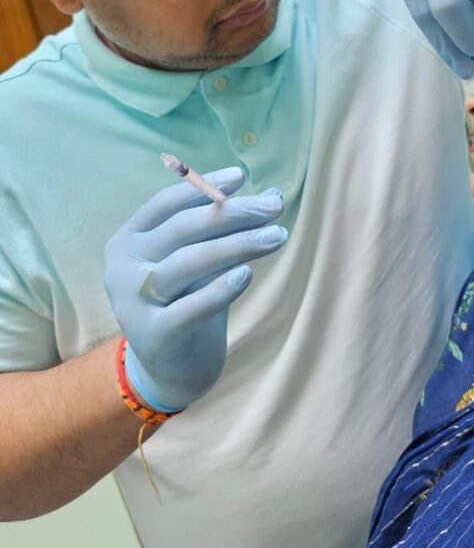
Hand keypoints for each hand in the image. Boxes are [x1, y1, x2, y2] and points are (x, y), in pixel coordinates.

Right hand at [104, 167, 287, 410]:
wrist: (172, 371)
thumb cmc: (188, 302)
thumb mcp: (203, 262)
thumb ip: (226, 230)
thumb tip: (274, 194)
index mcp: (129, 240)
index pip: (165, 204)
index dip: (202, 188)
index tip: (241, 176)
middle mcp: (122, 268)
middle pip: (182, 230)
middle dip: (232, 213)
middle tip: (274, 206)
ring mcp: (133, 303)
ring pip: (188, 263)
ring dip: (236, 245)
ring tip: (277, 236)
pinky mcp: (153, 337)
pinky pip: (189, 309)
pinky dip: (219, 290)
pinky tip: (246, 274)